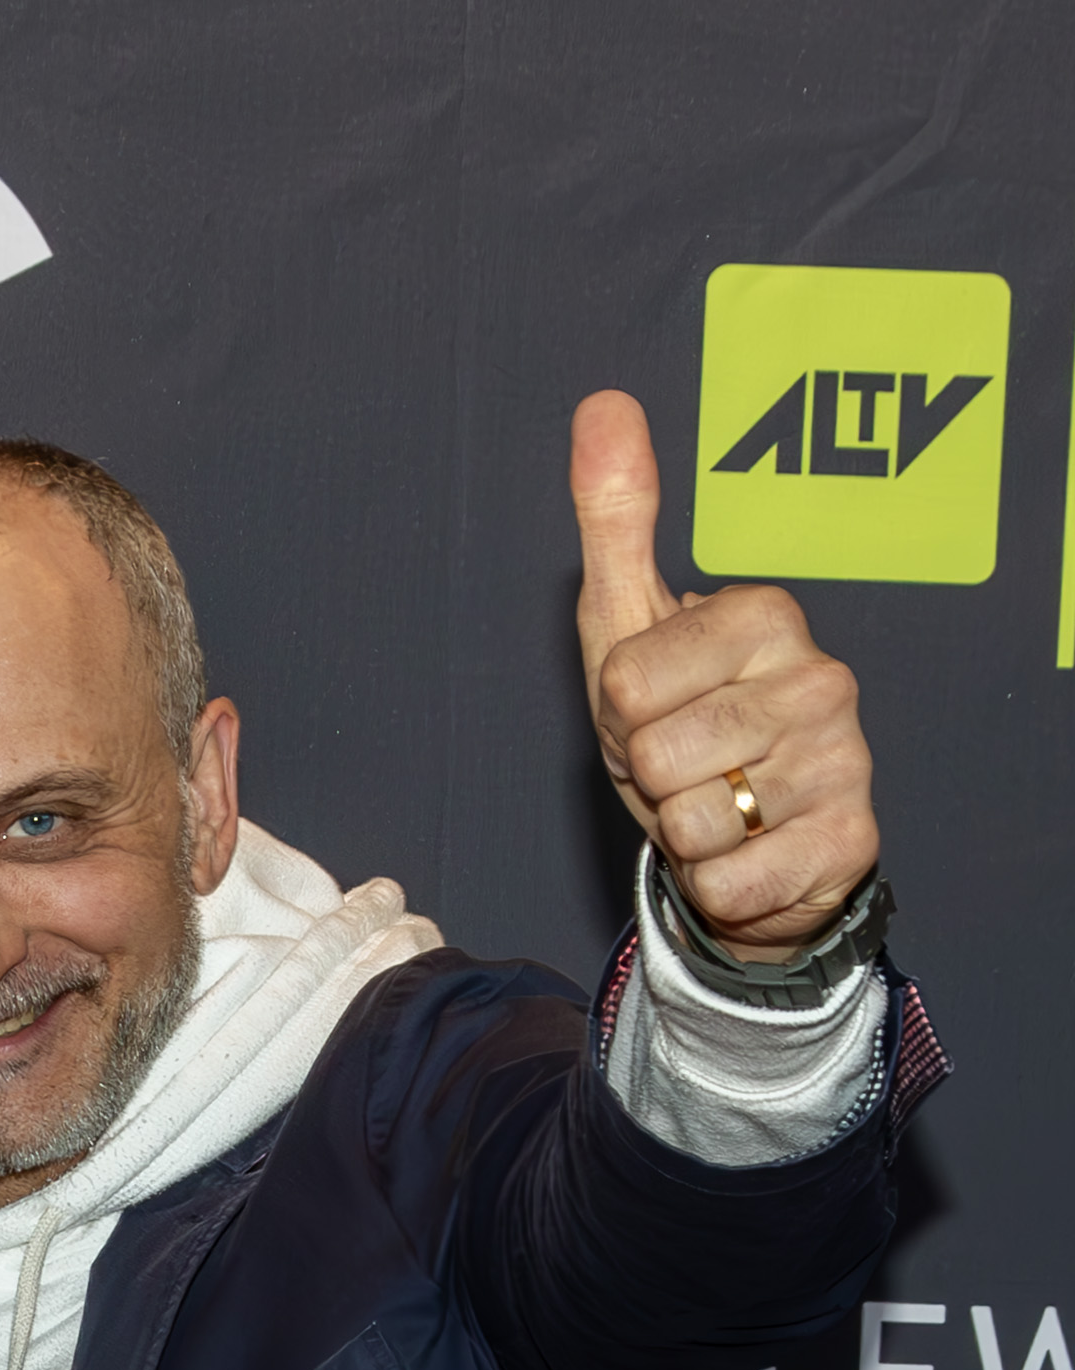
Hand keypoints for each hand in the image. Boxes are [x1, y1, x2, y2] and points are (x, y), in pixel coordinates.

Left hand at [571, 390, 877, 958]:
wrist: (747, 834)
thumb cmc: (679, 719)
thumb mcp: (629, 621)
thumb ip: (618, 520)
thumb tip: (602, 405)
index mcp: (765, 614)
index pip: (626, 681)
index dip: (620, 714)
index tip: (653, 709)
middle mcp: (821, 678)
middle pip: (656, 755)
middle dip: (650, 777)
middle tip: (684, 766)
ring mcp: (843, 761)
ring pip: (692, 823)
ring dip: (684, 831)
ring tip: (716, 805)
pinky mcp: (847, 842)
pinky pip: (728, 883)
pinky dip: (716, 884)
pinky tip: (746, 852)